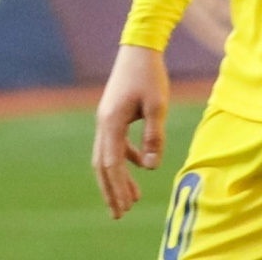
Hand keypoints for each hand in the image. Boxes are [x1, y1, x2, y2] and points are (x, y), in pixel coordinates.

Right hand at [92, 45, 169, 219]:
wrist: (139, 48)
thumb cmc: (149, 75)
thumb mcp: (157, 106)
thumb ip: (153, 136)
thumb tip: (151, 167)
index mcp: (111, 122)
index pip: (111, 164)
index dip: (116, 188)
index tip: (123, 208)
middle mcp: (104, 123)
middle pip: (103, 165)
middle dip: (111, 191)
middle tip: (120, 214)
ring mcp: (107, 119)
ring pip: (108, 156)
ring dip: (119, 177)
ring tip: (132, 199)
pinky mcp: (114, 114)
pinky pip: (116, 143)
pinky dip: (126, 158)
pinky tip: (141, 166)